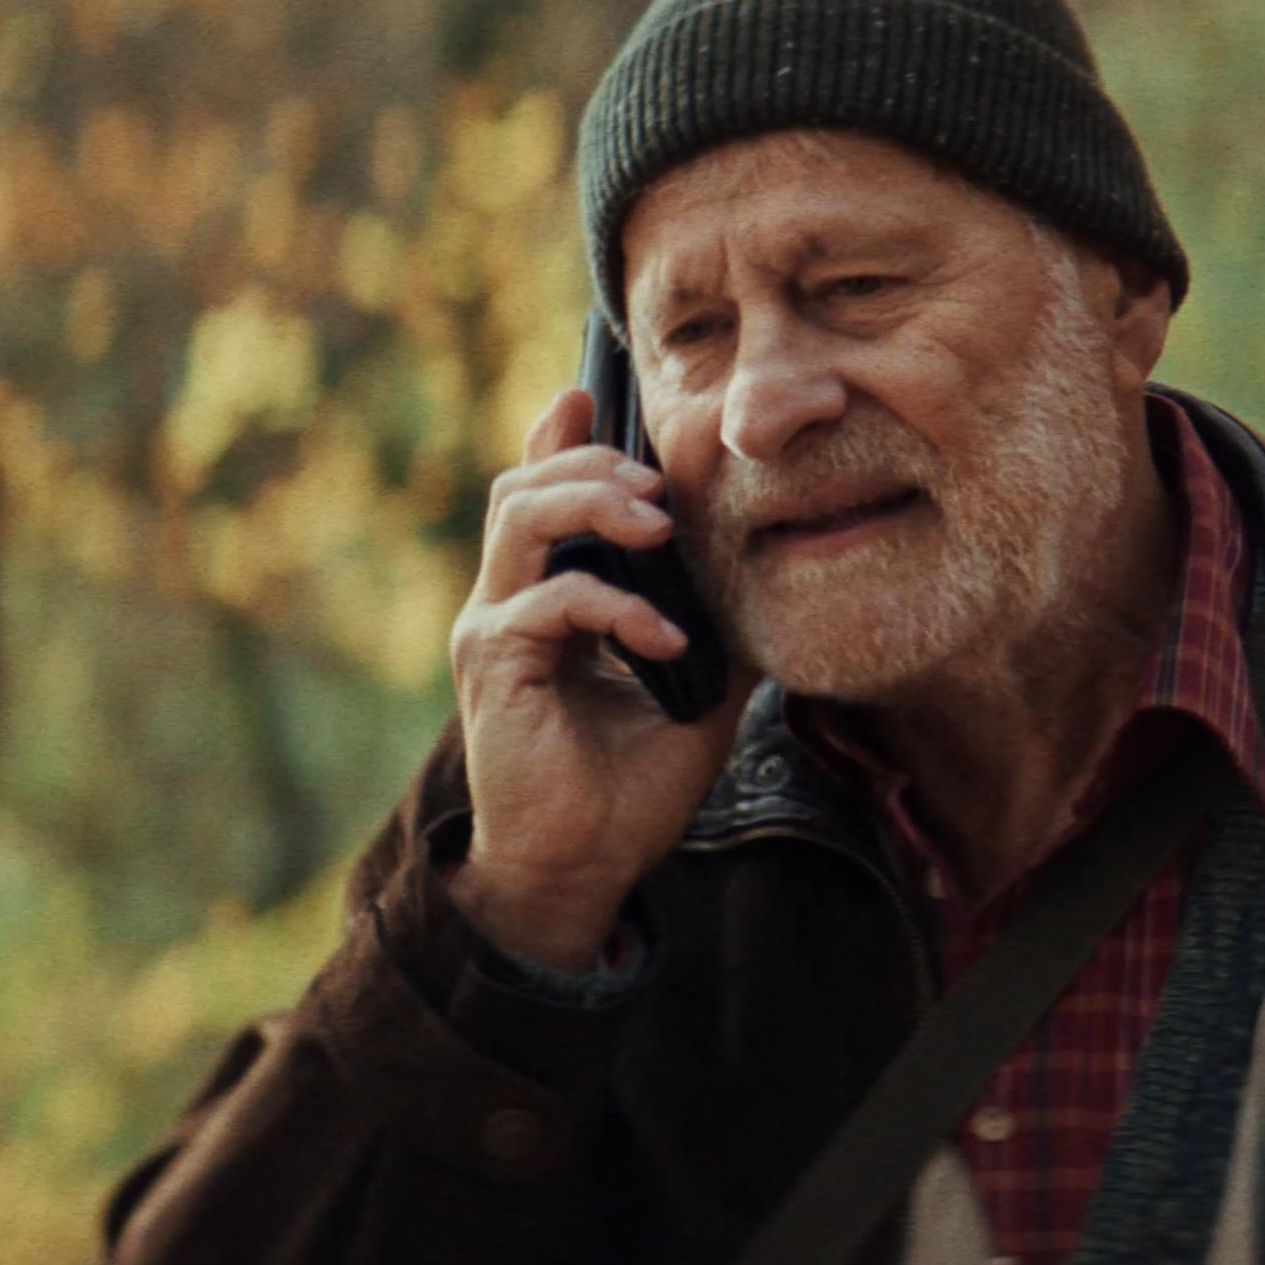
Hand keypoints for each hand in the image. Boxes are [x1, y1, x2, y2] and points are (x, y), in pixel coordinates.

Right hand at [446, 390, 753, 971]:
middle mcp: (507, 602)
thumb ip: (714, 628)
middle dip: (594, 463)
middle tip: (659, 483)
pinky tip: (667, 641)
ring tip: (660, 527)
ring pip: (520, 517)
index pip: (540, 495)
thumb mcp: (694, 694)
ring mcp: (494, 628)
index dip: (559, 436)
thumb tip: (770, 585)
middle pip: (525, 485)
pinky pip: (551, 601)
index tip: (591, 395)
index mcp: (545, 600)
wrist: (581, 870)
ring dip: (596, 505)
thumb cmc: (627, 788)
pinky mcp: (493, 663)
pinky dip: (617, 607)